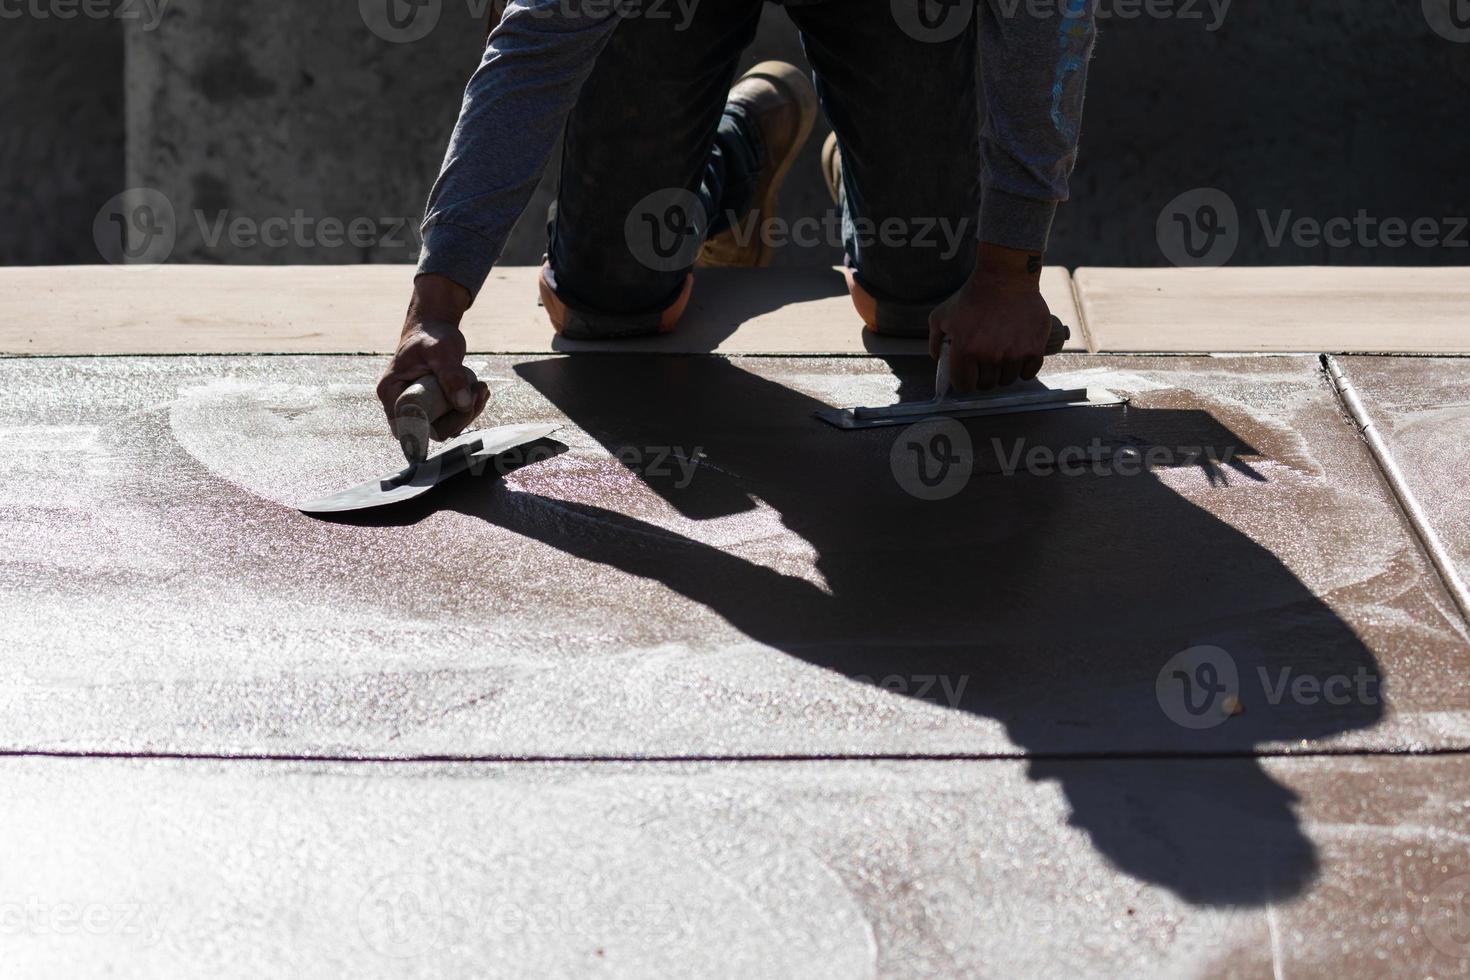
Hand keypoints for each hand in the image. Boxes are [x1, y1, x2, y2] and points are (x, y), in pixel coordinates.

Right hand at [377, 274, 489, 440]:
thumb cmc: (432, 336)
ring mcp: (419, 408)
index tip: (459, 415)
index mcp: (391, 392)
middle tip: (479, 392)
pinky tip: (479, 390)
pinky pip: (451, 419)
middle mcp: (401, 405)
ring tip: (481, 387)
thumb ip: (451, 376)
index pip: (406, 426)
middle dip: (459, 417)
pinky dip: (469, 409)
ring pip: (444, 427)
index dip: (431, 430)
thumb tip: (464, 405)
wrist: (434, 328)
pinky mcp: (434, 408)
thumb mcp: (441, 351)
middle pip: (429, 430)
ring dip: (468, 414)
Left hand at [928, 244, 1051, 391]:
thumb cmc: (972, 295)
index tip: (969, 375)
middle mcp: (990, 356)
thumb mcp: (942, 315)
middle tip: (986, 362)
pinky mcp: (1034, 348)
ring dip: (1004, 372)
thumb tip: (938, 359)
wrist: (1005, 277)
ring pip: (1008, 380)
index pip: (965, 385)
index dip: (965, 382)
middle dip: (984, 376)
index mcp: (965, 350)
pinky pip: (1029, 373)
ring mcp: (1014, 354)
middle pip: (987, 384)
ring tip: (1002, 355)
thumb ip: (935, 340)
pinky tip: (1019, 355)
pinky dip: (1024, 369)